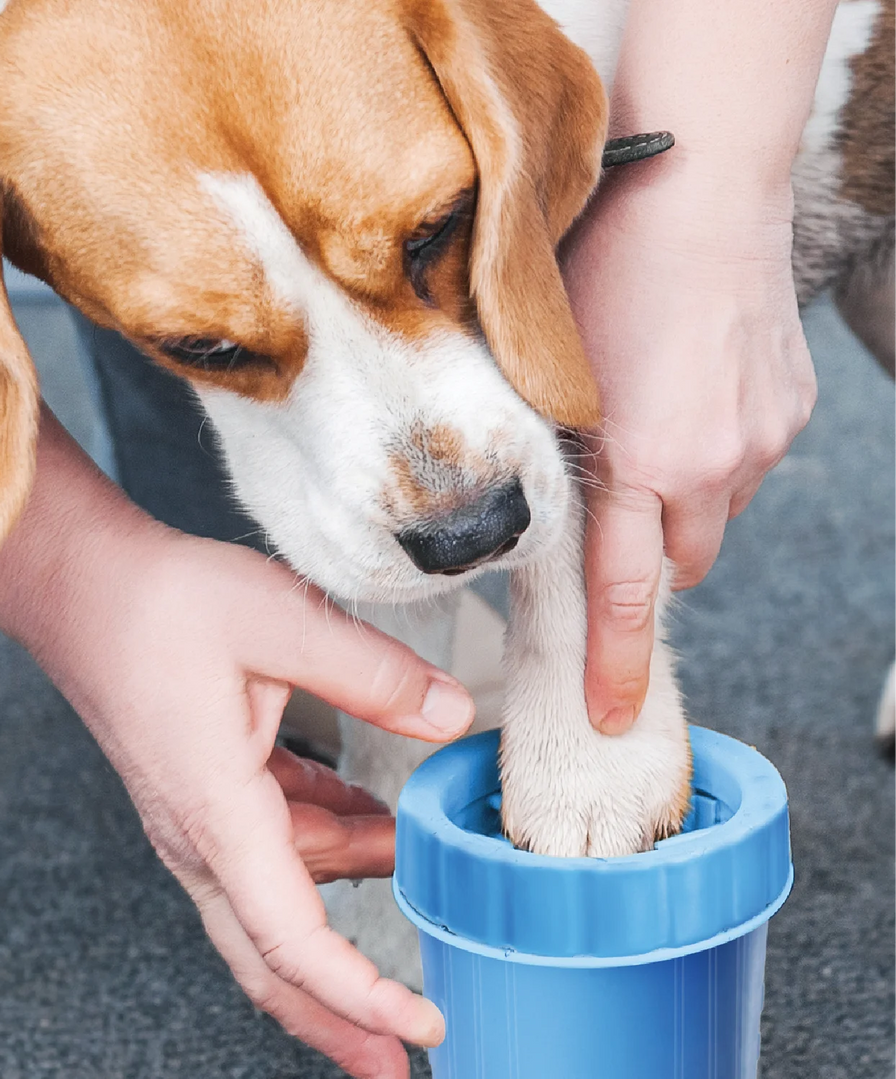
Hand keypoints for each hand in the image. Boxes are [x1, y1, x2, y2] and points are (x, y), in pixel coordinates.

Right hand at [23, 522, 473, 1078]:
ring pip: (282, 895)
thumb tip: (449, 715)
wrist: (81, 586)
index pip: (295, 940)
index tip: (420, 1028)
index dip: (360, 996)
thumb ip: (373, 674)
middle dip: (342, 1016)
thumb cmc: (157, 605)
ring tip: (414, 867)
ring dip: (350, 895)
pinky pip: (273, 844)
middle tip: (405, 1053)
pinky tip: (368, 819)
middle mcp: (202, 836)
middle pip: (274, 960)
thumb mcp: (280, 622)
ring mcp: (200, 817)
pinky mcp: (206, 790)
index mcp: (218, 813)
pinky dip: (328, 844)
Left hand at [562, 162, 816, 733]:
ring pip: (715, 517)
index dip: (614, 664)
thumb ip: (551, 457)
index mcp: (637, 463)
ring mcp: (761, 440)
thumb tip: (539, 511)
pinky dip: (713, 458)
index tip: (611, 717)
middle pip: (680, 569)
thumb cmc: (605, 267)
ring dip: (681, 504)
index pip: (623, 596)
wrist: (704, 187)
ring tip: (653, 431)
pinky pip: (746, 466)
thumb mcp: (548, 374)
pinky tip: (690, 396)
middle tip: (617, 514)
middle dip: (646, 560)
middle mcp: (710, 466)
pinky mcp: (790, 411)